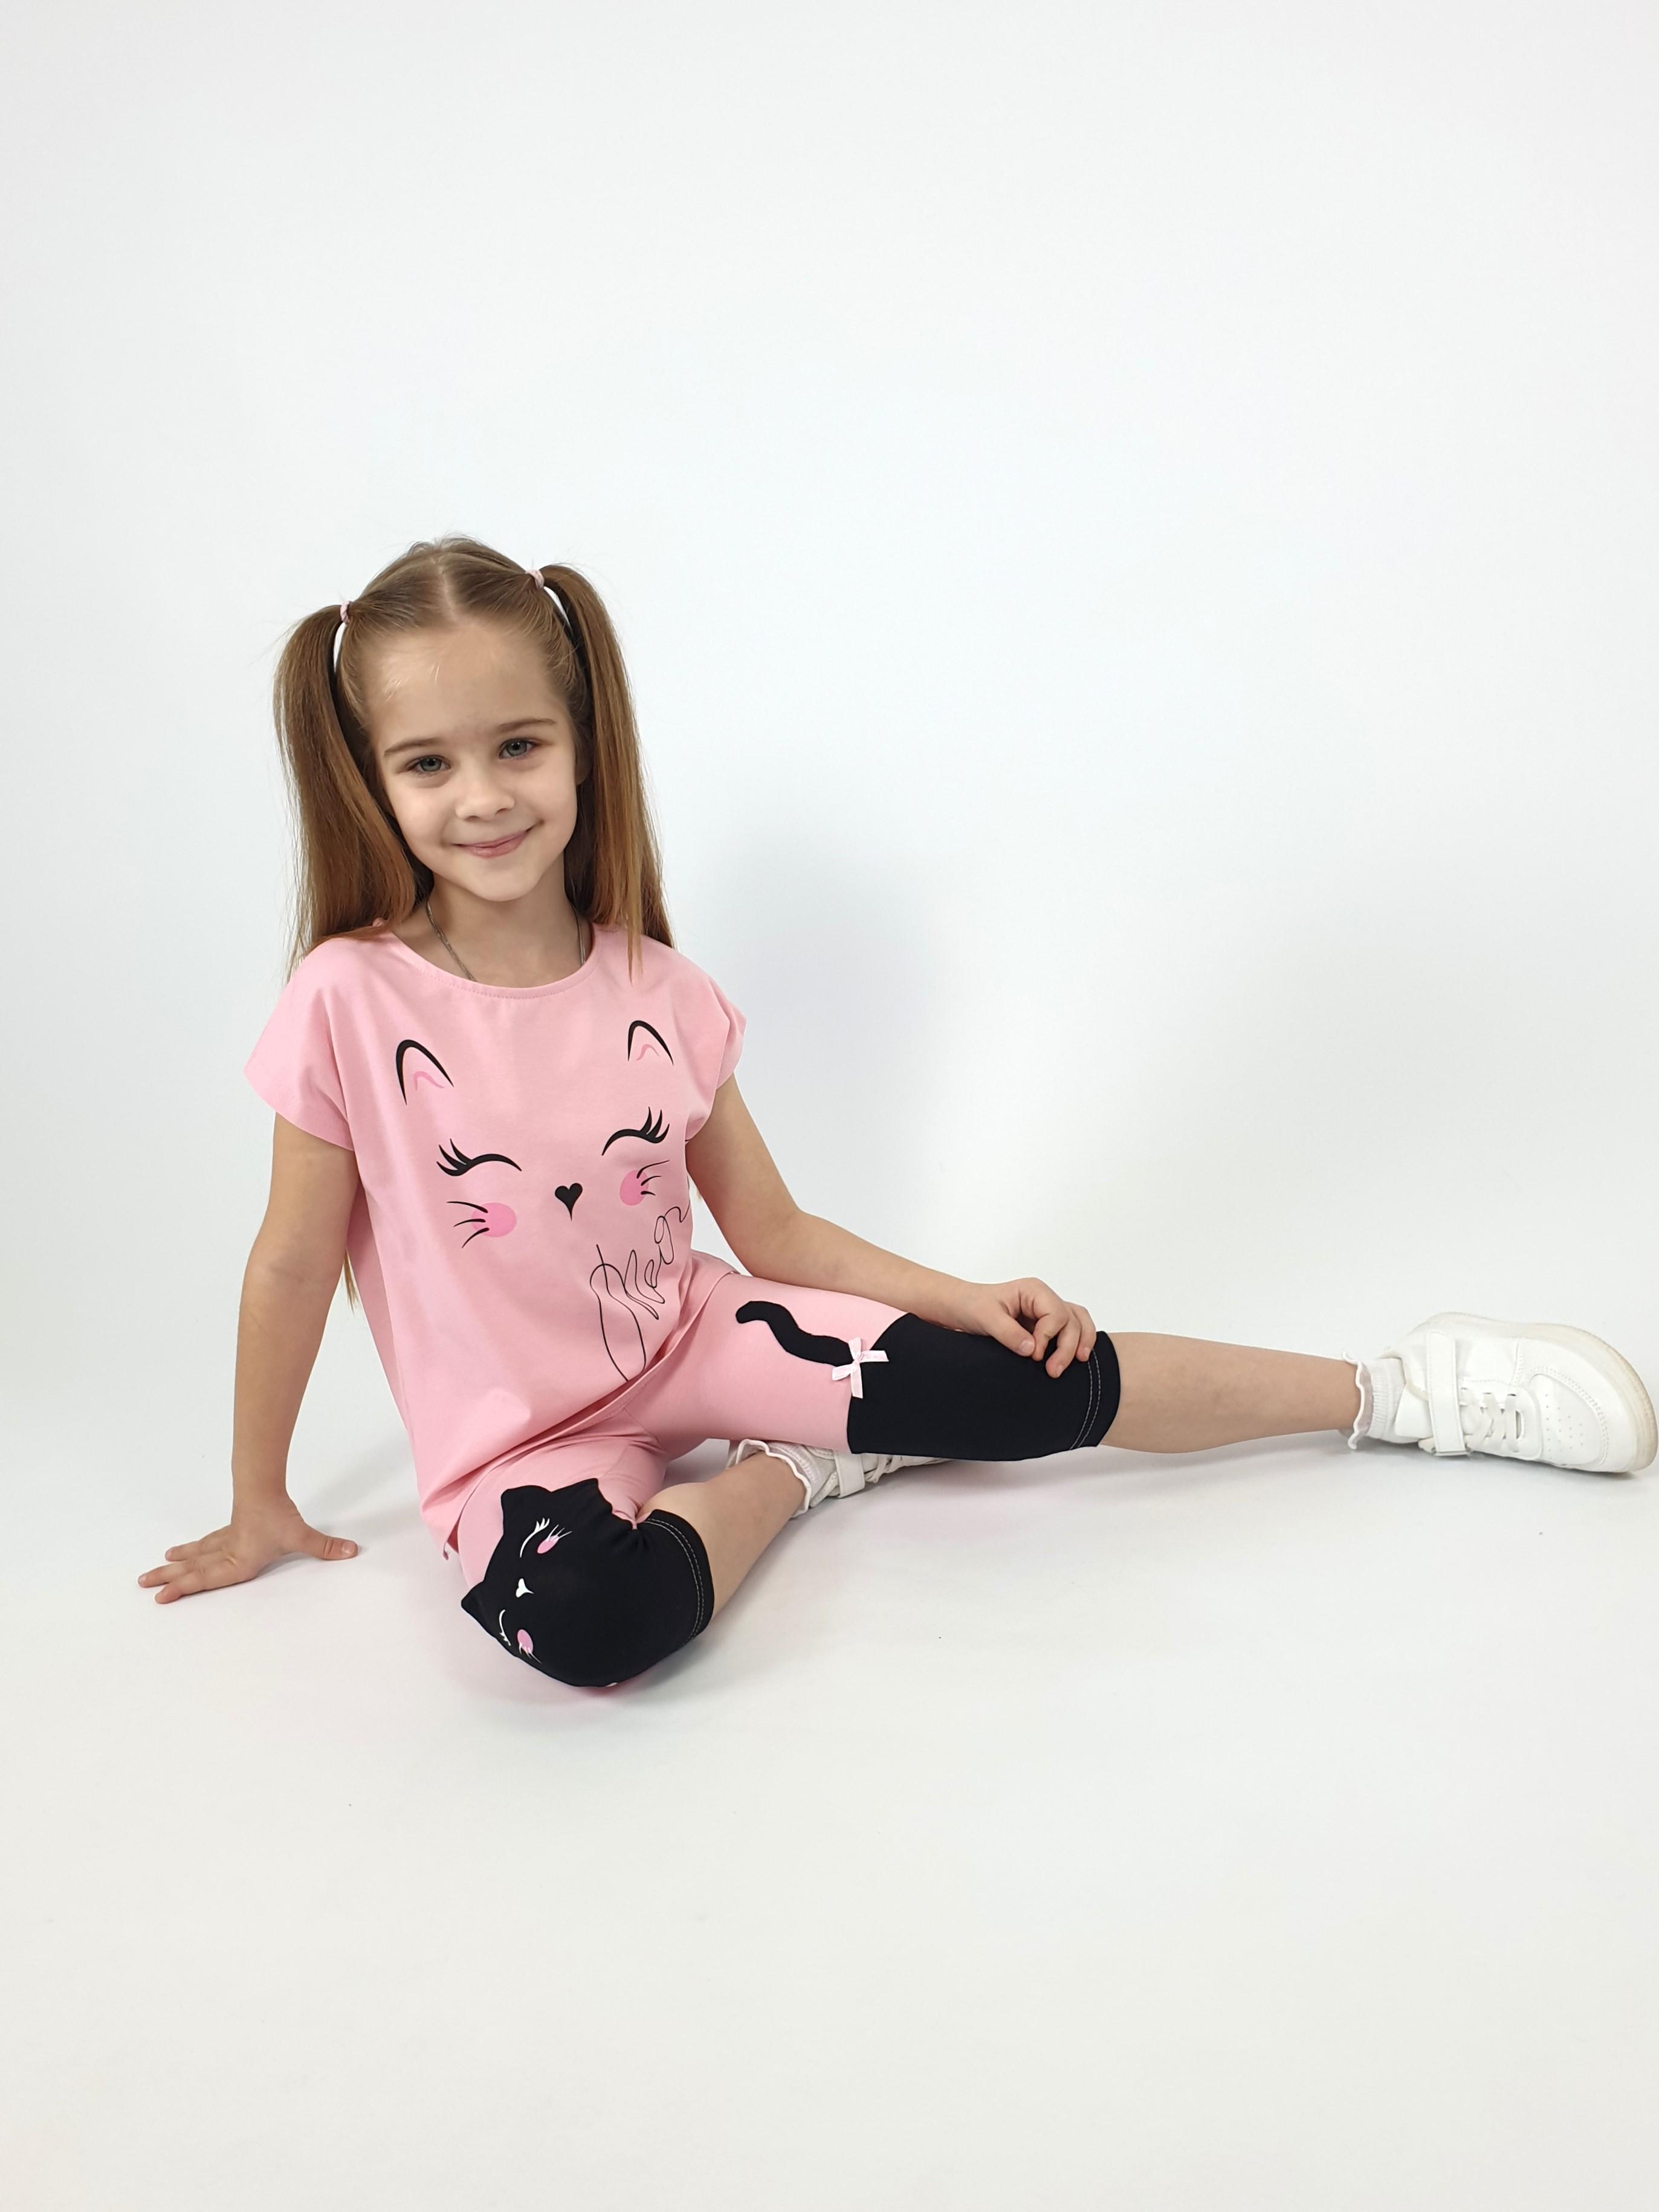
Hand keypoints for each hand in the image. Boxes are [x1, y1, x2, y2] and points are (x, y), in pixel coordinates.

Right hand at [138, 1497, 357, 1603]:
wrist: (264, 1487)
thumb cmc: (277, 1515)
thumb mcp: (301, 1536)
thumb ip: (325, 1548)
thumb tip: (352, 1552)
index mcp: (238, 1562)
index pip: (207, 1579)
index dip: (185, 1588)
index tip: (162, 1596)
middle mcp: (225, 1553)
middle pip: (192, 1568)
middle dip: (169, 1578)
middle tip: (144, 1585)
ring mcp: (223, 1541)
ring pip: (193, 1556)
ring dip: (173, 1565)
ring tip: (151, 1572)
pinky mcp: (226, 1531)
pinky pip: (202, 1544)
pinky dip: (188, 1551)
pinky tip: (177, 1552)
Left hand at [939, 1278, 1097, 1377]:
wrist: (959, 1308)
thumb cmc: (971, 1306)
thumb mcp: (985, 1317)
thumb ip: (1008, 1332)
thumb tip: (1031, 1349)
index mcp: (1033, 1291)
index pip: (1056, 1313)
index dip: (1048, 1336)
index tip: (1034, 1355)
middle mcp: (1043, 1299)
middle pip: (1071, 1320)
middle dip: (1067, 1346)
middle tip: (1053, 1371)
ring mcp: (1046, 1312)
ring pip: (1077, 1322)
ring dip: (1081, 1342)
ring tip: (1079, 1362)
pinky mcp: (1044, 1326)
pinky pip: (1071, 1329)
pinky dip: (1078, 1341)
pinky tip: (1078, 1357)